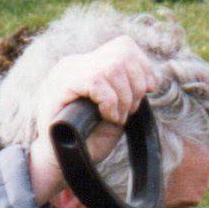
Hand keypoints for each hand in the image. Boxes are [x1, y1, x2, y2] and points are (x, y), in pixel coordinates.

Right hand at [27, 37, 157, 204]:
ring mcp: (65, 73)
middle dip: (136, 84)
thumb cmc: (88, 139)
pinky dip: (110, 102)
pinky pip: (95, 81)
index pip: (123, 45)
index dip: (142, 65)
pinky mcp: (59, 86)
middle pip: (121, 53)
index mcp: (87, 65)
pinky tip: (109, 117)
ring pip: (111, 67)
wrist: (60, 162)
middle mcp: (74, 63)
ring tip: (117, 117)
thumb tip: (148, 80)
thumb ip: (127, 90)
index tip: (149, 89)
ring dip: (124, 97)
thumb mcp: (114, 109)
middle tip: (130, 110)